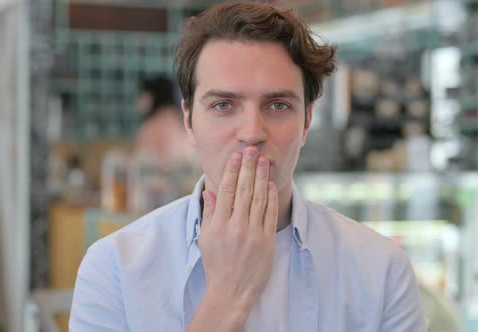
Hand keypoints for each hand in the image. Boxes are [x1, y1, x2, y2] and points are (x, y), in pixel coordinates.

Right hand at [188, 146, 277, 330]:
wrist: (232, 291)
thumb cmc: (216, 264)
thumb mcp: (206, 239)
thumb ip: (210, 214)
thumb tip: (211, 192)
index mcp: (219, 224)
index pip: (227, 191)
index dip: (233, 171)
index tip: (236, 156)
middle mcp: (236, 226)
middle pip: (244, 190)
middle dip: (249, 168)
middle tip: (252, 150)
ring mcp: (253, 233)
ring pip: (259, 199)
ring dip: (261, 177)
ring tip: (263, 161)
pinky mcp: (267, 241)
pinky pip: (270, 214)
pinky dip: (271, 198)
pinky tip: (270, 184)